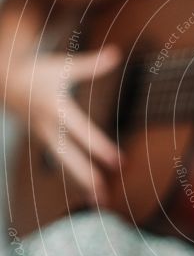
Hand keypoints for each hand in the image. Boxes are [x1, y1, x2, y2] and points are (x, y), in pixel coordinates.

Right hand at [6, 45, 121, 206]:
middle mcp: (50, 128)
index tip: (120, 162)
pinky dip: (76, 177)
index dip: (101, 148)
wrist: (5, 82)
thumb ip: (91, 64)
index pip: (83, 133)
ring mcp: (45, 137)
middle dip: (88, 177)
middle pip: (70, 158)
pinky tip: (90, 191)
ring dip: (82, 183)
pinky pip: (63, 163)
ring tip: (101, 202)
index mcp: (56, 109)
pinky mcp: (45, 141)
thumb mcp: (63, 66)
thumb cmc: (38, 73)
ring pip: (65, 165)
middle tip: (107, 196)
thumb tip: (117, 53)